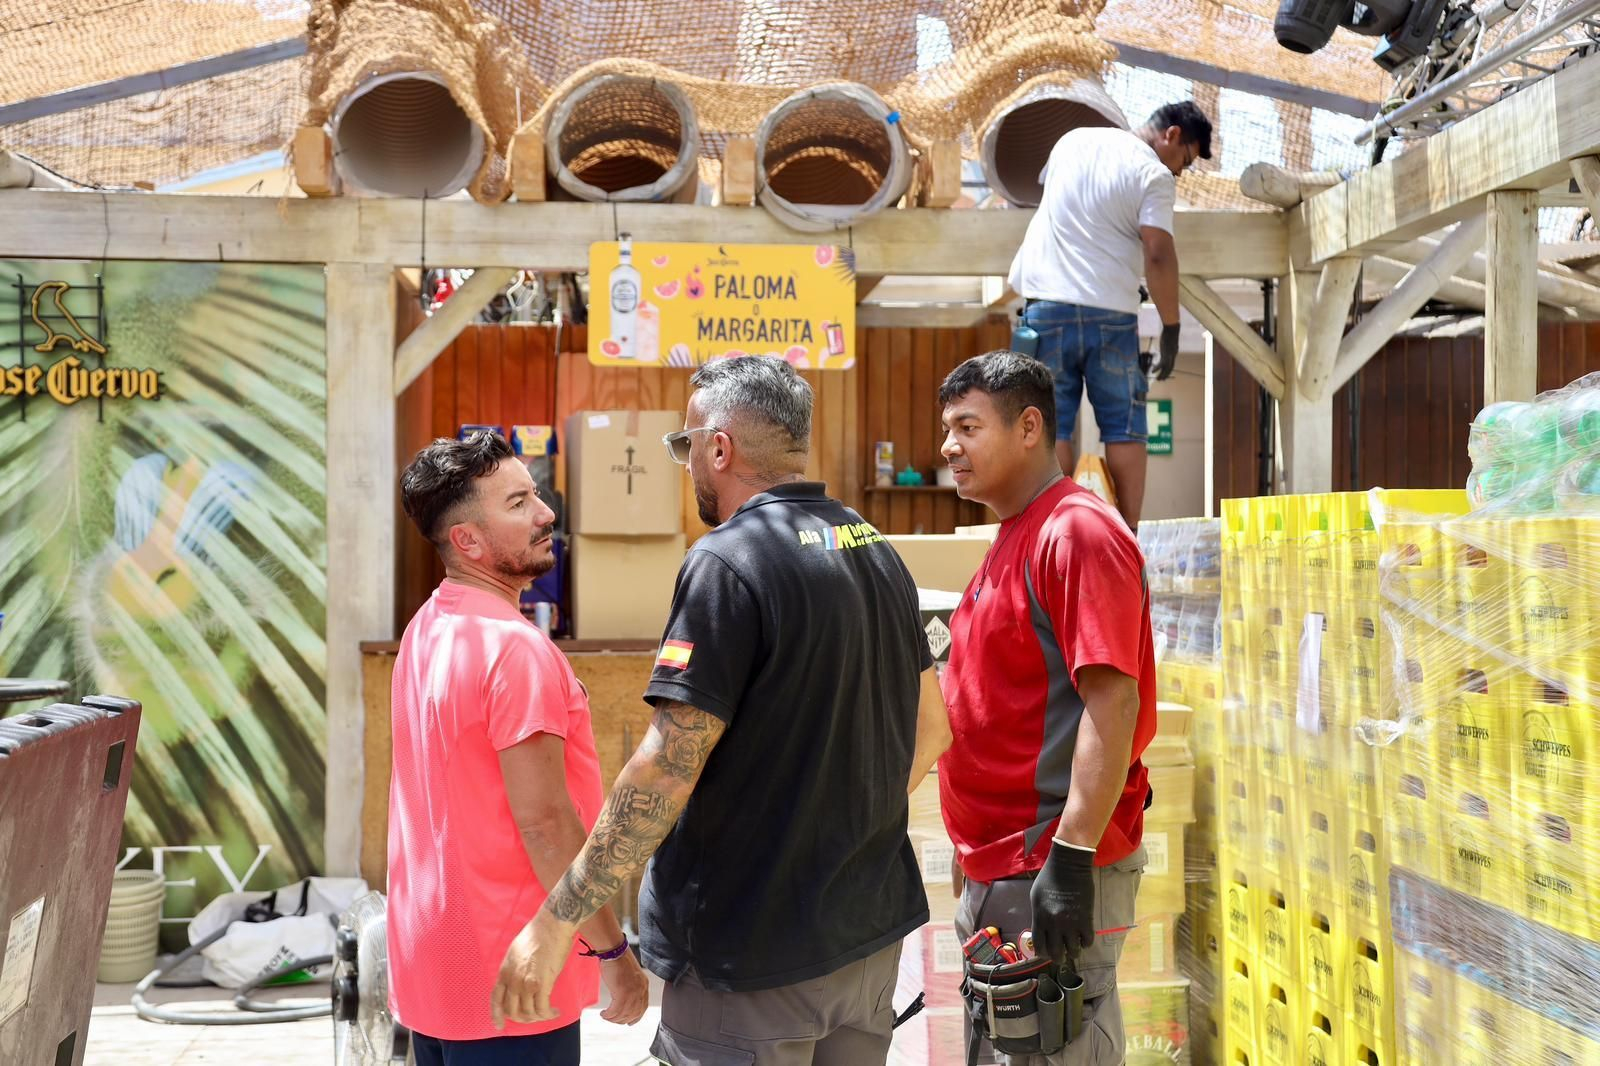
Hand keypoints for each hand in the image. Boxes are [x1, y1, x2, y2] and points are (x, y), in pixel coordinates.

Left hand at [491, 910, 573, 1028]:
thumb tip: (518, 984)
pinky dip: (548, 1014)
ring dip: (538, 1018)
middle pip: (512, 1010)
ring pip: (528, 1012)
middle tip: (534, 1017)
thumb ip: (514, 970)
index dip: (497, 1014)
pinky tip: (555, 1012)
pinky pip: (542, 1009)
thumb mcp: (515, 953)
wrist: (552, 925)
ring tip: (549, 1013)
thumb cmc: (537, 935)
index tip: (500, 1025)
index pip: (496, 999)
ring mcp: (526, 983)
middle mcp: (512, 980)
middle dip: (523, 1018)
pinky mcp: (542, 984)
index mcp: (504, 971)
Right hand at [599, 949, 648, 1024]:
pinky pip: (615, 1011)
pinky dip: (609, 1015)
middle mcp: (640, 990)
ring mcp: (632, 992)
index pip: (643, 1007)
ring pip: (623, 1014)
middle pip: (633, 1013)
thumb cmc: (618, 959)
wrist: (613, 950)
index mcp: (643, 985)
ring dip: (613, 1018)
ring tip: (606, 1016)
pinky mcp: (622, 992)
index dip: (635, 1017)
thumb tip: (623, 999)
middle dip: (621, 1019)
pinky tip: (603, 1013)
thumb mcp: (629, 975)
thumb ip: (630, 987)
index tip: (628, 1022)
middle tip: (612, 1019)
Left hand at [1029, 842, 1095, 966]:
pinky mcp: (1086, 919)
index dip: (1043, 954)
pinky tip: (1083, 938)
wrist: (1069, 864)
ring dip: (1073, 952)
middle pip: (1056, 953)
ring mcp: (1071, 923)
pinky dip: (1085, 943)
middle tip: (1061, 956)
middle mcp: (1054, 924)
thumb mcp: (1036, 897)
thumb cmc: (1049, 877)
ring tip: (1073, 948)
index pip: (1039, 946)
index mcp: (1040, 917)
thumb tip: (1041, 932)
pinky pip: (1087, 941)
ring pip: (1073, 951)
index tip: (1046, 954)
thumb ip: (1038, 916)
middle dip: (1058, 958)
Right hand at [1154, 323, 1179, 380]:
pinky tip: (1152, 371)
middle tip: (1162, 380)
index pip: (1172, 363)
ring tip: (1158, 380)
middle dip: (1166, 374)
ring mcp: (1170, 355)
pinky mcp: (1165, 354)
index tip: (1165, 374)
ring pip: (1166, 368)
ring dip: (1162, 375)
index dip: (1169, 370)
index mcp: (1174, 352)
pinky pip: (1161, 364)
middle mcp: (1173, 355)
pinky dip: (1157, 368)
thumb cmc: (1171, 331)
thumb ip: (1168, 342)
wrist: (1172, 329)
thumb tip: (1166, 340)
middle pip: (1170, 368)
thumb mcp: (1170, 338)